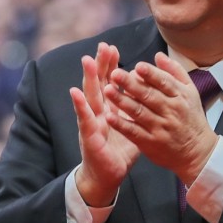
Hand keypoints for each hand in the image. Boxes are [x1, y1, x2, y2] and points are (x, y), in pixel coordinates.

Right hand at [69, 42, 139, 205]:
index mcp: (109, 108)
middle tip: (103, 45)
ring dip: (89, 78)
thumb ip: (135, 110)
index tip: (113, 48)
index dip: (111, 66)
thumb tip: (147, 94)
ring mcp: (91, 122)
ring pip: (90, 96)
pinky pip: (84, 118)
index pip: (109, 83)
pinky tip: (75, 92)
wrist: (106, 176)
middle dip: (101, 65)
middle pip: (99, 83)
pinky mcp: (88, 135)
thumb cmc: (119, 152)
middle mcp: (98, 111)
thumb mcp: (131, 127)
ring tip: (87, 60)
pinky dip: (79, 104)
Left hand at [103, 52, 217, 184]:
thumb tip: (158, 55)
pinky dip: (121, 124)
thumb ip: (174, 72)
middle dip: (131, 84)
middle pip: (149, 96)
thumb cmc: (191, 118)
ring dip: (122, 101)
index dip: (151, 74)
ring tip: (108, 90)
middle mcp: (171, 111)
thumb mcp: (191, 92)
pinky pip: (134, 132)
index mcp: (180, 97)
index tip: (137, 66)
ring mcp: (160, 128)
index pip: (165, 82)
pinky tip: (109, 116)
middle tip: (115, 73)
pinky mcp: (150, 143)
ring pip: (139, 112)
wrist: (198, 153)